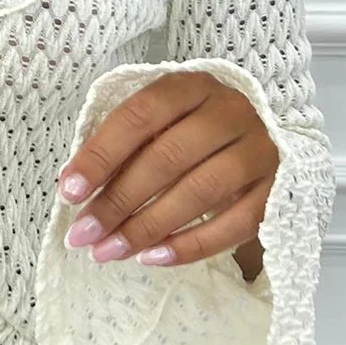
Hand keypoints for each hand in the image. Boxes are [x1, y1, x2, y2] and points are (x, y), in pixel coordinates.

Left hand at [55, 71, 277, 273]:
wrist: (261, 137)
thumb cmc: (191, 131)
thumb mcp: (159, 124)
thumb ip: (122, 146)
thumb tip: (74, 187)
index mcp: (191, 86)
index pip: (140, 116)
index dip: (101, 154)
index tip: (69, 191)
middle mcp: (229, 111)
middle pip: (168, 157)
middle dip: (118, 201)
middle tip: (83, 234)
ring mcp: (259, 150)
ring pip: (200, 192)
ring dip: (147, 227)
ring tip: (108, 251)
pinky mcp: (277, 189)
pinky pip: (235, 224)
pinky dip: (191, 246)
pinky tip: (153, 258)